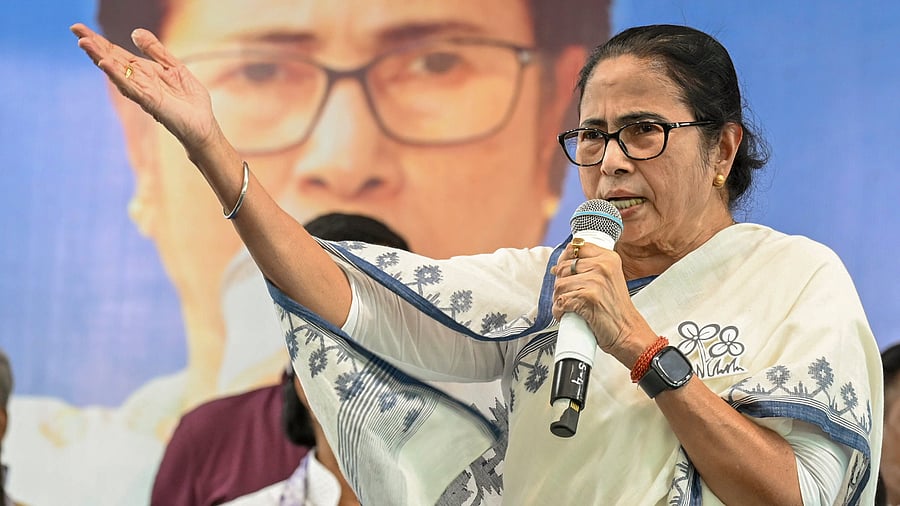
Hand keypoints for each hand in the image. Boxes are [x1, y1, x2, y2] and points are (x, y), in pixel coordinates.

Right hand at [70, 23, 221, 154]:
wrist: (203, 125)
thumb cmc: (189, 100)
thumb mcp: (174, 67)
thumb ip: (156, 51)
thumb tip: (134, 32)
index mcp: (143, 72)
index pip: (117, 53)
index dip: (99, 40)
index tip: (79, 27)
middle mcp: (138, 82)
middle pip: (111, 60)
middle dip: (94, 45)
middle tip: (75, 28)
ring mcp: (142, 92)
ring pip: (116, 72)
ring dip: (99, 57)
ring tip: (84, 43)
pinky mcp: (150, 102)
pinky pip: (131, 87)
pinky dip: (117, 76)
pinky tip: (105, 64)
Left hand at [551, 241, 653, 363]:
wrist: (628, 332)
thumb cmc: (616, 309)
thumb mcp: (609, 279)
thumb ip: (590, 268)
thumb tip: (558, 266)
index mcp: (608, 258)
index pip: (576, 247)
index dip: (564, 258)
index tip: (562, 270)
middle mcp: (602, 266)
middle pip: (563, 267)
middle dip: (560, 284)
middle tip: (567, 295)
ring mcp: (595, 281)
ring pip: (559, 285)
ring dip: (558, 299)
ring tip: (568, 306)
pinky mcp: (587, 297)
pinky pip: (561, 301)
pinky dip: (559, 310)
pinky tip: (566, 314)